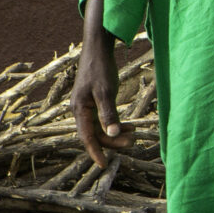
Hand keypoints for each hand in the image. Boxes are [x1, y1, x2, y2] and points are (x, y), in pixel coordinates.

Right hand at [73, 0, 137, 165]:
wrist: (97, 47)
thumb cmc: (100, 67)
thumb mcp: (106, 90)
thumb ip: (108, 113)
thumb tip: (112, 135)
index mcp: (79, 109)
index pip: (87, 137)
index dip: (95, 152)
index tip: (103, 165)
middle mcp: (79, 109)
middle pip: (95, 134)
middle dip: (113, 141)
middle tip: (133, 141)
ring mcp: (85, 105)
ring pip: (99, 128)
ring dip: (115, 133)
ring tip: (134, 133)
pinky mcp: (93, 101)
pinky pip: (102, 119)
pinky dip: (114, 124)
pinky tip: (128, 125)